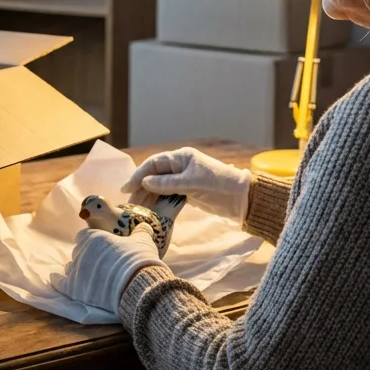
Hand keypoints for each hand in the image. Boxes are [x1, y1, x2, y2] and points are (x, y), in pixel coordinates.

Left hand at [50, 224, 162, 312]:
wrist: (137, 284)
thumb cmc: (139, 259)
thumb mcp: (143, 240)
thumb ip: (141, 231)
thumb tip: (144, 226)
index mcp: (94, 237)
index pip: (85, 236)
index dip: (91, 241)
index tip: (100, 247)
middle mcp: (81, 252)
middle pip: (78, 252)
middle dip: (86, 256)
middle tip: (98, 264)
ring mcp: (76, 270)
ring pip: (71, 267)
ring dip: (77, 270)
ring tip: (87, 276)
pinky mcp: (73, 288)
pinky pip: (60, 283)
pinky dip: (57, 281)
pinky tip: (55, 278)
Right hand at [122, 147, 252, 222]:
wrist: (242, 199)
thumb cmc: (218, 185)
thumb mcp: (192, 183)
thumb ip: (167, 183)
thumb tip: (145, 182)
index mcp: (181, 157)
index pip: (154, 164)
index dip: (139, 175)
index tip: (127, 189)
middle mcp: (180, 166)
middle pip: (154, 176)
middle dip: (141, 189)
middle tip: (129, 205)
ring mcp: (184, 180)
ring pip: (160, 187)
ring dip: (148, 198)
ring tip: (137, 211)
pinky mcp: (188, 193)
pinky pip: (168, 196)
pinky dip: (159, 203)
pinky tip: (151, 212)